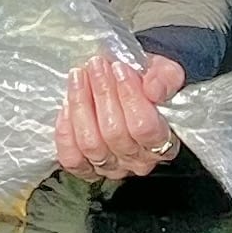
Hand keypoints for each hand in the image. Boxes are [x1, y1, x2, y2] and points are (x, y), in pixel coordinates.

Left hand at [54, 54, 183, 181]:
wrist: (123, 85)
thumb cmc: (145, 82)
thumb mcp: (163, 72)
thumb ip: (165, 78)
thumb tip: (153, 90)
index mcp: (164, 141)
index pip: (145, 127)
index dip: (130, 96)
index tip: (119, 68)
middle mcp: (138, 160)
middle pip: (115, 133)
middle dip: (102, 93)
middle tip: (96, 65)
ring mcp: (110, 166)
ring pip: (91, 144)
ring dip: (81, 105)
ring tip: (78, 77)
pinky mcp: (85, 167)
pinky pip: (72, 157)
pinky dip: (66, 132)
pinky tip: (66, 106)